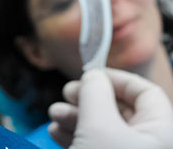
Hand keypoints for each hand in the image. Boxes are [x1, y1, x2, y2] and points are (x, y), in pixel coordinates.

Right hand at [47, 68, 172, 148]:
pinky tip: (56, 132)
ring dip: (76, 116)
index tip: (90, 75)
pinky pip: (98, 146)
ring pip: (106, 128)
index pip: (146, 92)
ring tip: (55, 114)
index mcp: (162, 132)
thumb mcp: (98, 124)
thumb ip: (95, 91)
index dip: (116, 78)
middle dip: (88, 98)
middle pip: (121, 109)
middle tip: (67, 92)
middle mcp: (151, 145)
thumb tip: (93, 75)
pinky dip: (77, 135)